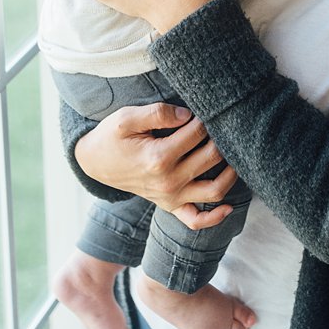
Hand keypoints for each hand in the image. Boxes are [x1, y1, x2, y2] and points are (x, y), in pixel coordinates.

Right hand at [74, 102, 239, 230]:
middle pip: (212, 157)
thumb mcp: (126, 118)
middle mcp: (168, 181)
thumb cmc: (111, 137)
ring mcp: (170, 197)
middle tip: (221, 125)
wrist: (94, 163)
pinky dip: (215, 217)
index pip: (197, 133)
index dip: (204, 117)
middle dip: (221, 138)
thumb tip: (188, 115)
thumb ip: (158, 113)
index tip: (203, 108)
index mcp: (158, 158)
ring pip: (215, 190)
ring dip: (231, 172)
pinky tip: (228, 205)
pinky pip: (196, 220)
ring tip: (233, 153)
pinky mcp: (170, 206)